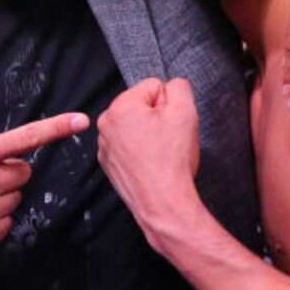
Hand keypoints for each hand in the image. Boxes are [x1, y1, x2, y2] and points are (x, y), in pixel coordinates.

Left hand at [97, 79, 201, 250]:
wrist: (163, 203)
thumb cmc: (172, 160)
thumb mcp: (185, 112)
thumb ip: (179, 87)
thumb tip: (171, 86)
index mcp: (120, 106)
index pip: (154, 87)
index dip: (169, 105)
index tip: (171, 125)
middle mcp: (106, 123)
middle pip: (142, 106)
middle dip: (157, 118)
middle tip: (167, 140)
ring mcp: (104, 145)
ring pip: (135, 126)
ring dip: (148, 134)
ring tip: (159, 154)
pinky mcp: (108, 163)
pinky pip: (128, 145)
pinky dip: (139, 151)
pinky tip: (150, 164)